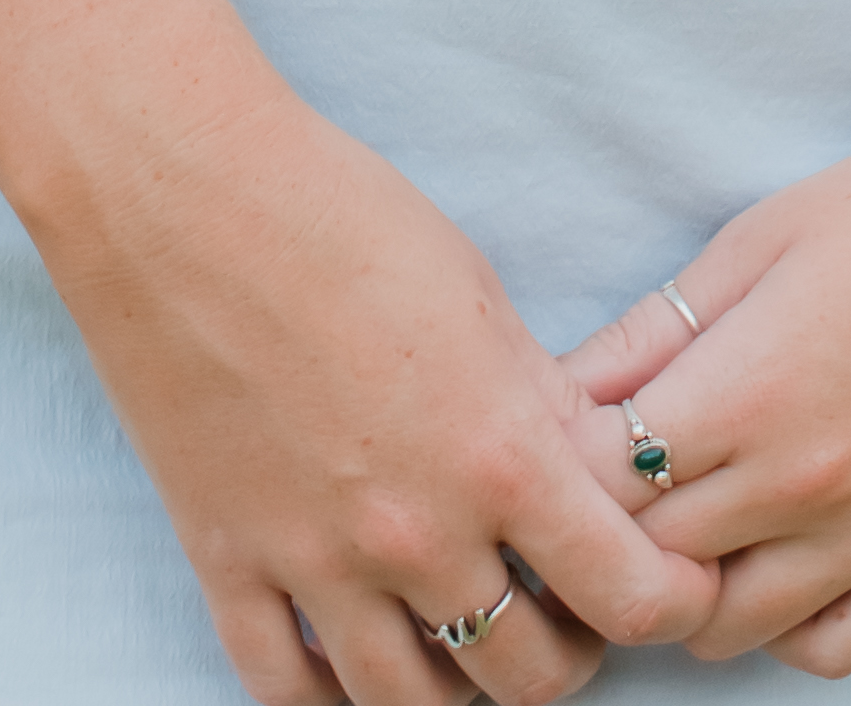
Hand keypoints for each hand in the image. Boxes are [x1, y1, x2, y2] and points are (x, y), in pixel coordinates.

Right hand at [40, 67, 723, 705]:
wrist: (182, 196)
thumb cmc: (339, 216)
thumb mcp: (479, 298)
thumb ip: (542, 403)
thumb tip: (598, 473)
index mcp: (497, 453)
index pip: (629, 594)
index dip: (668, 599)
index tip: (668, 580)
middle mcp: (415, 533)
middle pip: (529, 676)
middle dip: (572, 652)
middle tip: (570, 610)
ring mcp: (316, 565)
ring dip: (462, 686)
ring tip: (474, 638)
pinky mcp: (229, 567)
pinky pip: (290, 695)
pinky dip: (334, 697)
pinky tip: (360, 664)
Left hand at [556, 0, 850, 674]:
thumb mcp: (766, 234)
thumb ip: (658, 328)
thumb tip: (564, 387)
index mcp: (751, 394)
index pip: (602, 484)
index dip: (569, 457)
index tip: (570, 424)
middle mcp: (808, 490)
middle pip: (652, 563)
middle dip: (616, 522)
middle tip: (619, 466)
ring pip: (729, 629)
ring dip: (692, 584)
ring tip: (693, 512)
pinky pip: (831, 650)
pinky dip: (786, 624)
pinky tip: (777, 556)